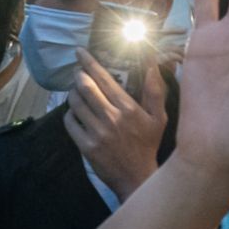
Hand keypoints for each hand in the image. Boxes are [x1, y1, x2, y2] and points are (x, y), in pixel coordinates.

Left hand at [63, 51, 166, 198]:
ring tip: (76, 92)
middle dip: (78, 75)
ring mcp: (97, 132)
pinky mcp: (86, 146)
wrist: (137, 177)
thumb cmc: (148, 145)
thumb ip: (155, 91)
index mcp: (129, 108)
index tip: (80, 52)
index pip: (104, 79)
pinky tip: (76, 113)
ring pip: (75, 103)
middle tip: (77, 72)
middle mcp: (112, 117)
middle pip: (85, 87)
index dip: (89, 63)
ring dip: (72, 93)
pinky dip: (70, 114)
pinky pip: (70, 122)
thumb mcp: (159, 118)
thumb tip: (153, 64)